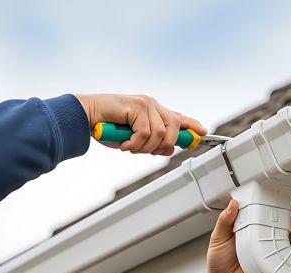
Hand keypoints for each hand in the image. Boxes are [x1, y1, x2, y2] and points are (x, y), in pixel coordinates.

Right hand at [74, 94, 206, 155]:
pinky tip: (125, 143)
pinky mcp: (138, 105)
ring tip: (130, 146)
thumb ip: (152, 142)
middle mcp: (152, 105)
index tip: (203, 132)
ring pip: (160, 134)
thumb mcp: (134, 139)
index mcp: (153, 112)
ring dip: (144, 147)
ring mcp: (146, 104)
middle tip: (145, 151)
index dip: (191, 126)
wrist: (86, 117)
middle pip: (174, 129)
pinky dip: (135, 144)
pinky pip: (146, 133)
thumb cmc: (107, 128)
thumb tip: (169, 148)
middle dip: (163, 146)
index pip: (177, 118)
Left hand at [200, 198, 290, 272]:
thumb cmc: (218, 264)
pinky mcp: (271, 256)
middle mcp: (255, 233)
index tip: (266, 190)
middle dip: (280, 206)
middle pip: (270, 216)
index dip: (260, 199)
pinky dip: (290, 235)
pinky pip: (284, 244)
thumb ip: (224, 222)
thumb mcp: (217, 238)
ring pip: (280, 228)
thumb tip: (232, 205)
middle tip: (285, 197)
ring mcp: (264, 244)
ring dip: (288, 218)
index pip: (253, 209)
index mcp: (242, 226)